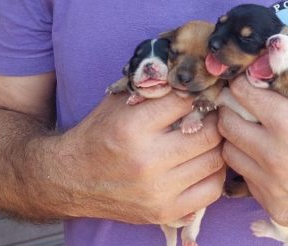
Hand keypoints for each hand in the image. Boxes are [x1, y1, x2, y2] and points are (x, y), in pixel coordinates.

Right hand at [59, 92, 224, 223]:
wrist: (70, 179)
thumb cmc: (98, 135)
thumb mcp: (118, 102)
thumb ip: (153, 88)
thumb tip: (193, 75)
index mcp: (132, 128)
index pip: (186, 102)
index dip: (198, 94)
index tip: (201, 93)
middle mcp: (146, 161)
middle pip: (208, 134)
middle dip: (214, 119)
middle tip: (212, 115)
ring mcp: (157, 191)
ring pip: (215, 161)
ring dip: (218, 145)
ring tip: (209, 137)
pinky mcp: (164, 212)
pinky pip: (212, 190)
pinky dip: (215, 173)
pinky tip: (204, 163)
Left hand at [218, 66, 287, 233]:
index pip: (240, 92)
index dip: (243, 82)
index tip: (249, 82)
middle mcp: (276, 158)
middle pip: (226, 123)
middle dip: (234, 109)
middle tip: (248, 107)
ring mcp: (274, 187)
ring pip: (231, 154)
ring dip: (240, 139)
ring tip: (259, 133)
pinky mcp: (277, 208)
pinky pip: (247, 180)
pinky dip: (254, 166)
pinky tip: (274, 160)